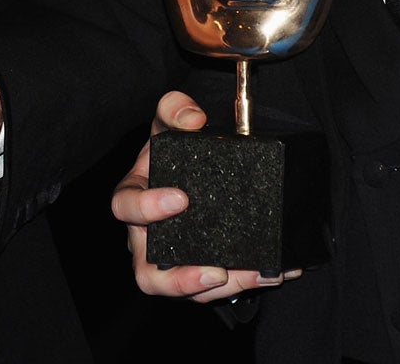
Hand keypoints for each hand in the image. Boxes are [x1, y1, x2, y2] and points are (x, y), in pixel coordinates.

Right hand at [110, 91, 293, 301]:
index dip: (146, 209)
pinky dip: (247, 281)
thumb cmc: (173, 150)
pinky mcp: (198, 271)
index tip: (181, 199)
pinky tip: (274, 269)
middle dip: (181, 280)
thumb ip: (175, 109)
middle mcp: (146, 237)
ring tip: (254, 275)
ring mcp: (171, 260)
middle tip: (216, 270)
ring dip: (222, 289)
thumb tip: (194, 118)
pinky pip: (217, 288)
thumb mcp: (170, 122)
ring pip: (186, 290)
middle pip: (147, 274)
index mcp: (133, 196)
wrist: (193, 163)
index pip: (124, 207)